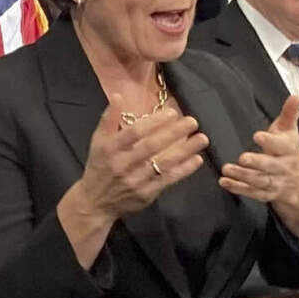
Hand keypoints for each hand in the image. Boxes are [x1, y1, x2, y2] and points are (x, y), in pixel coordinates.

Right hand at [58, 93, 207, 266]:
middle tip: (193, 121)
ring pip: (164, 163)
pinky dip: (184, 170)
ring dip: (186, 151)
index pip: (135, 133)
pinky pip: (168, 180)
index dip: (154, 122)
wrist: (95, 202)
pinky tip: (197, 159)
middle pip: (152, 146)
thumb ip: (109, 118)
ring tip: (202, 139)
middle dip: (174, 133)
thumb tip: (119, 95)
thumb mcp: (98, 141)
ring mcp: (136, 180)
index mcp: (111, 148)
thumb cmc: (99, 166)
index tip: (172, 112)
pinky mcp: (147, 194)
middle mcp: (123, 164)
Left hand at [220, 95, 298, 242]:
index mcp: (288, 149)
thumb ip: (289, 114)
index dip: (270, 141)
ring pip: (260, 180)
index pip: (281, 145)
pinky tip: (225, 182)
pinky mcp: (268, 194)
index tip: (258, 136)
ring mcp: (276, 182)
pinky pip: (254, 193)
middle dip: (256, 162)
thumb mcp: (290, 131)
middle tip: (242, 158)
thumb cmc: (289, 151)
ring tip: (227, 169)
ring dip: (243, 176)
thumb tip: (295, 96)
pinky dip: (239, 188)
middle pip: (270, 165)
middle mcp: (283, 166)